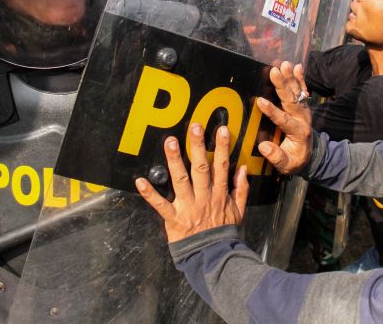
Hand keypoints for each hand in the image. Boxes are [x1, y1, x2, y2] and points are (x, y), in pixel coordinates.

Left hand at [136, 123, 248, 242]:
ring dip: (174, 161)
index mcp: (219, 194)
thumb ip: (241, 189)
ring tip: (170, 142)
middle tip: (194, 126)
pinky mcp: (174, 218)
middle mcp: (204, 197)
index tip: (220, 130)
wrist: (214, 256)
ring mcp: (188, 207)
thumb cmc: (224, 232)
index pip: (221, 166)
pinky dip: (150, 194)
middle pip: (200, 167)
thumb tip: (243, 169)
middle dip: (197, 146)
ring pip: (181, 180)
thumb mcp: (239, 211)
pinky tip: (140, 181)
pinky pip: (160, 205)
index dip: (221, 147)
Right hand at [256, 61, 313, 174]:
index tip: (260, 101)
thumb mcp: (287, 165)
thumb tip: (263, 147)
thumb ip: (276, 157)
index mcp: (298, 132)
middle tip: (274, 71)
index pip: (284, 120)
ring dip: (290, 77)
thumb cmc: (295, 160)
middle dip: (283, 85)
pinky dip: (300, 78)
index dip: (272, 111)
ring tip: (284, 64)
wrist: (311, 155)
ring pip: (297, 92)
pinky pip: (302, 90)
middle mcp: (303, 119)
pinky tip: (297, 66)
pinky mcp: (303, 106)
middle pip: (292, 100)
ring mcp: (304, 111)